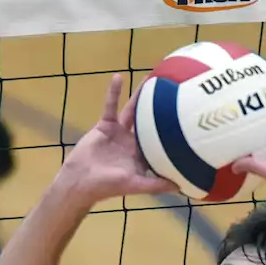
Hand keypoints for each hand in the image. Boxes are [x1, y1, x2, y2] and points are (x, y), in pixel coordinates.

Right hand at [60, 74, 176, 204]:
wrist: (80, 180)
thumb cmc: (108, 186)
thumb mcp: (135, 185)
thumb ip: (156, 184)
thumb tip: (180, 187)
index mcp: (142, 156)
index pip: (160, 141)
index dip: (171, 131)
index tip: (185, 118)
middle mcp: (132, 142)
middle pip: (149, 122)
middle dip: (159, 108)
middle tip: (172, 90)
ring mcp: (119, 132)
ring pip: (132, 110)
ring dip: (139, 95)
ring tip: (150, 78)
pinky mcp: (105, 125)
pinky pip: (110, 106)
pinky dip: (113, 92)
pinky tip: (118, 77)